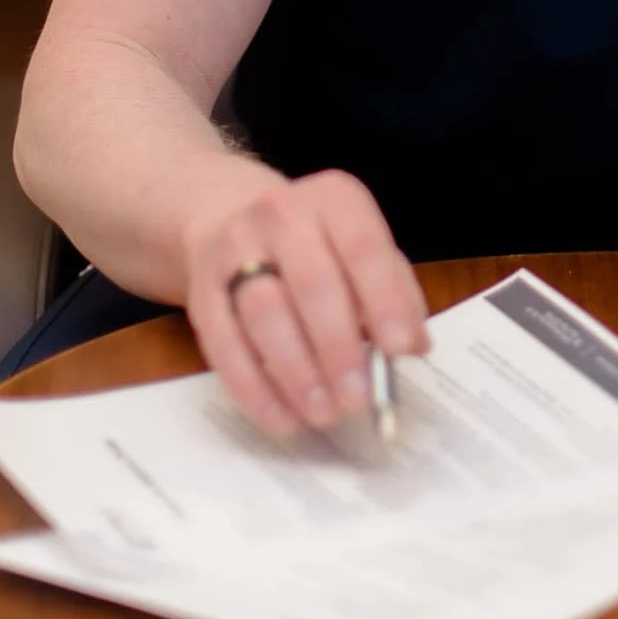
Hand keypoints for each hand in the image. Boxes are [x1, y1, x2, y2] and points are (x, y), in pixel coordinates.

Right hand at [182, 169, 428, 435]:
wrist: (231, 219)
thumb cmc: (319, 246)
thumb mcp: (364, 249)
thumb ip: (396, 293)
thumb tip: (415, 346)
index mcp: (335, 200)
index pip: (364, 247)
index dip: (385, 300)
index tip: (401, 350)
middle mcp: (282, 215)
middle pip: (312, 283)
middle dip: (338, 347)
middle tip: (358, 398)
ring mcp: (234, 250)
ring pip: (265, 315)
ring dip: (297, 373)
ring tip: (325, 413)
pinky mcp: (202, 292)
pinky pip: (225, 346)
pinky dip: (256, 389)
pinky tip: (283, 418)